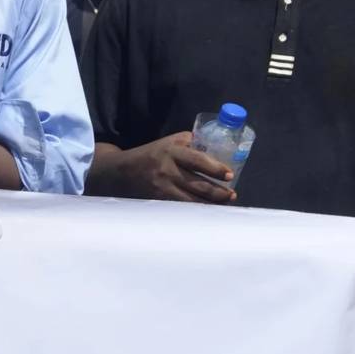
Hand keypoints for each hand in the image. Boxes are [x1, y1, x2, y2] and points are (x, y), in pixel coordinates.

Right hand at [114, 132, 235, 203]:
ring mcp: (162, 187)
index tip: (229, 175)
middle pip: (198, 184)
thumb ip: (191, 143)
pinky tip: (206, 211)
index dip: (215, 168)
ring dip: (210, 204)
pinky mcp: (158, 200)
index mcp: (171, 151)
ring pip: (191, 200)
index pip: (198, 160)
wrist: (122, 170)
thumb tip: (216, 148)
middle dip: (218, 192)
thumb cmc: (152, 154)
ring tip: (224, 204)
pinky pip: (181, 207)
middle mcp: (167, 170)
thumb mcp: (169, 142)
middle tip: (232, 195)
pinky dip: (196, 209)